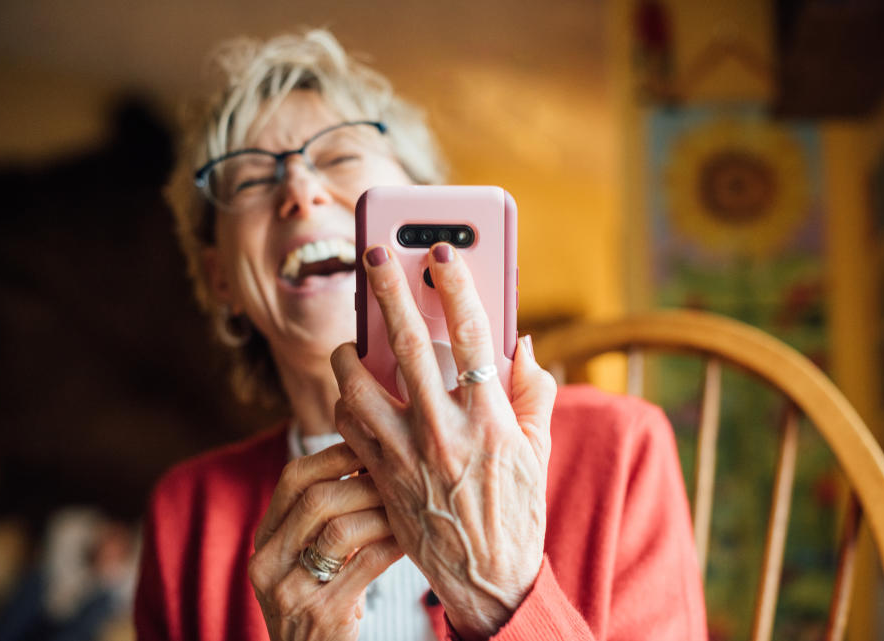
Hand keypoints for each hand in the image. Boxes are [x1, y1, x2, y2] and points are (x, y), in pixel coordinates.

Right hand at [248, 443, 402, 639]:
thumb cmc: (319, 602)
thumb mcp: (304, 559)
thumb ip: (322, 518)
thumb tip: (369, 456)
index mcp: (265, 540)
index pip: (293, 478)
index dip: (334, 456)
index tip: (369, 447)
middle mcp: (268, 563)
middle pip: (316, 500)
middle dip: (364, 484)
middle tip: (398, 479)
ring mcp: (290, 591)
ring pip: (340, 531)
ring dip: (382, 514)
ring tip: (408, 509)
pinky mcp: (321, 614)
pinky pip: (366, 565)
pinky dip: (393, 545)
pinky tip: (410, 541)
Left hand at [331, 243, 556, 639]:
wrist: (487, 577)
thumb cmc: (516, 507)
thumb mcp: (538, 447)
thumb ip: (532, 389)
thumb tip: (521, 341)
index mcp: (492, 420)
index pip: (475, 337)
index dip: (458, 285)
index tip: (443, 251)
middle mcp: (445, 432)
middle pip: (410, 345)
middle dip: (389, 291)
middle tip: (376, 253)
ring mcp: (406, 454)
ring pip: (359, 385)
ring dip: (352, 350)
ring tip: (355, 335)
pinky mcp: (380, 474)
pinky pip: (348, 422)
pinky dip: (345, 395)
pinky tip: (353, 384)